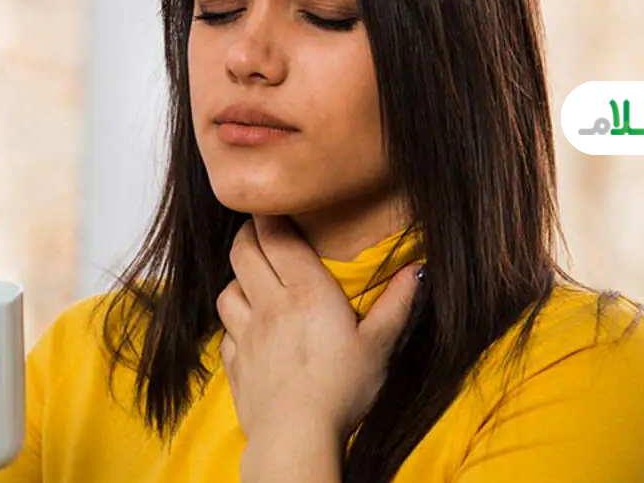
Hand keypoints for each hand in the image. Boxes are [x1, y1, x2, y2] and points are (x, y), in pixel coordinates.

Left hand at [216, 216, 419, 447]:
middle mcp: (270, 305)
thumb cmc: (341, 390)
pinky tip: (249, 330)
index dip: (269, 216)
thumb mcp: (379, 345)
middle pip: (243, 253)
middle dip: (248, 236)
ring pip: (227, 289)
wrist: (297, 437)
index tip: (272, 206)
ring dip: (237, 279)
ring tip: (253, 280)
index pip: (277, 237)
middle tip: (260, 233)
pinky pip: (226, 331)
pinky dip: (234, 324)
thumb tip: (417, 269)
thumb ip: (395, 304)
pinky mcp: (235, 362)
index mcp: (306, 292)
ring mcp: (247, 333)